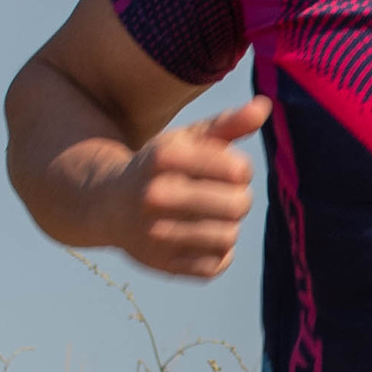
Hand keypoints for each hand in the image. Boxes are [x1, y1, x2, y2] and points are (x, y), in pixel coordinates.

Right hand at [106, 97, 269, 274]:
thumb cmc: (157, 167)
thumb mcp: (186, 140)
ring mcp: (155, 234)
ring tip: (214, 216)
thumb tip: (265, 106)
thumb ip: (227, 124)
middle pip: (237, 204)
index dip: (241, 170)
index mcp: (163, 158)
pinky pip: (216, 265)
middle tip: (227, 196)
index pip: (236, 169)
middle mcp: (155, 196)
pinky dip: (218, 252)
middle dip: (240, 198)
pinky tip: (202, 238)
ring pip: (229, 236)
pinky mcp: (161, 264)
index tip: (229, 170)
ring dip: (229, 226)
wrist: (106, 204)